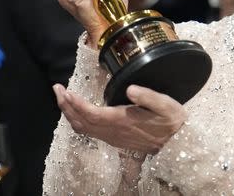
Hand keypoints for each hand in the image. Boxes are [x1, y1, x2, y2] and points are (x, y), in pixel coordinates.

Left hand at [52, 83, 186, 153]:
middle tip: (57, 89)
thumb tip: (131, 89)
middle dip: (66, 105)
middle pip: (81, 121)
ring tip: (61, 97)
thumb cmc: (171, 121)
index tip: (66, 91)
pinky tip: (75, 112)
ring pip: (83, 128)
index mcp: (123, 120)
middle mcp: (113, 131)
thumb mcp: (166, 105)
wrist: (176, 143)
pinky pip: (89, 132)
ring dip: (69, 113)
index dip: (76, 103)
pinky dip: (77, 121)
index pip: (92, 113)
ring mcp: (112, 137)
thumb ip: (148, 96)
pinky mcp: (113, 139)